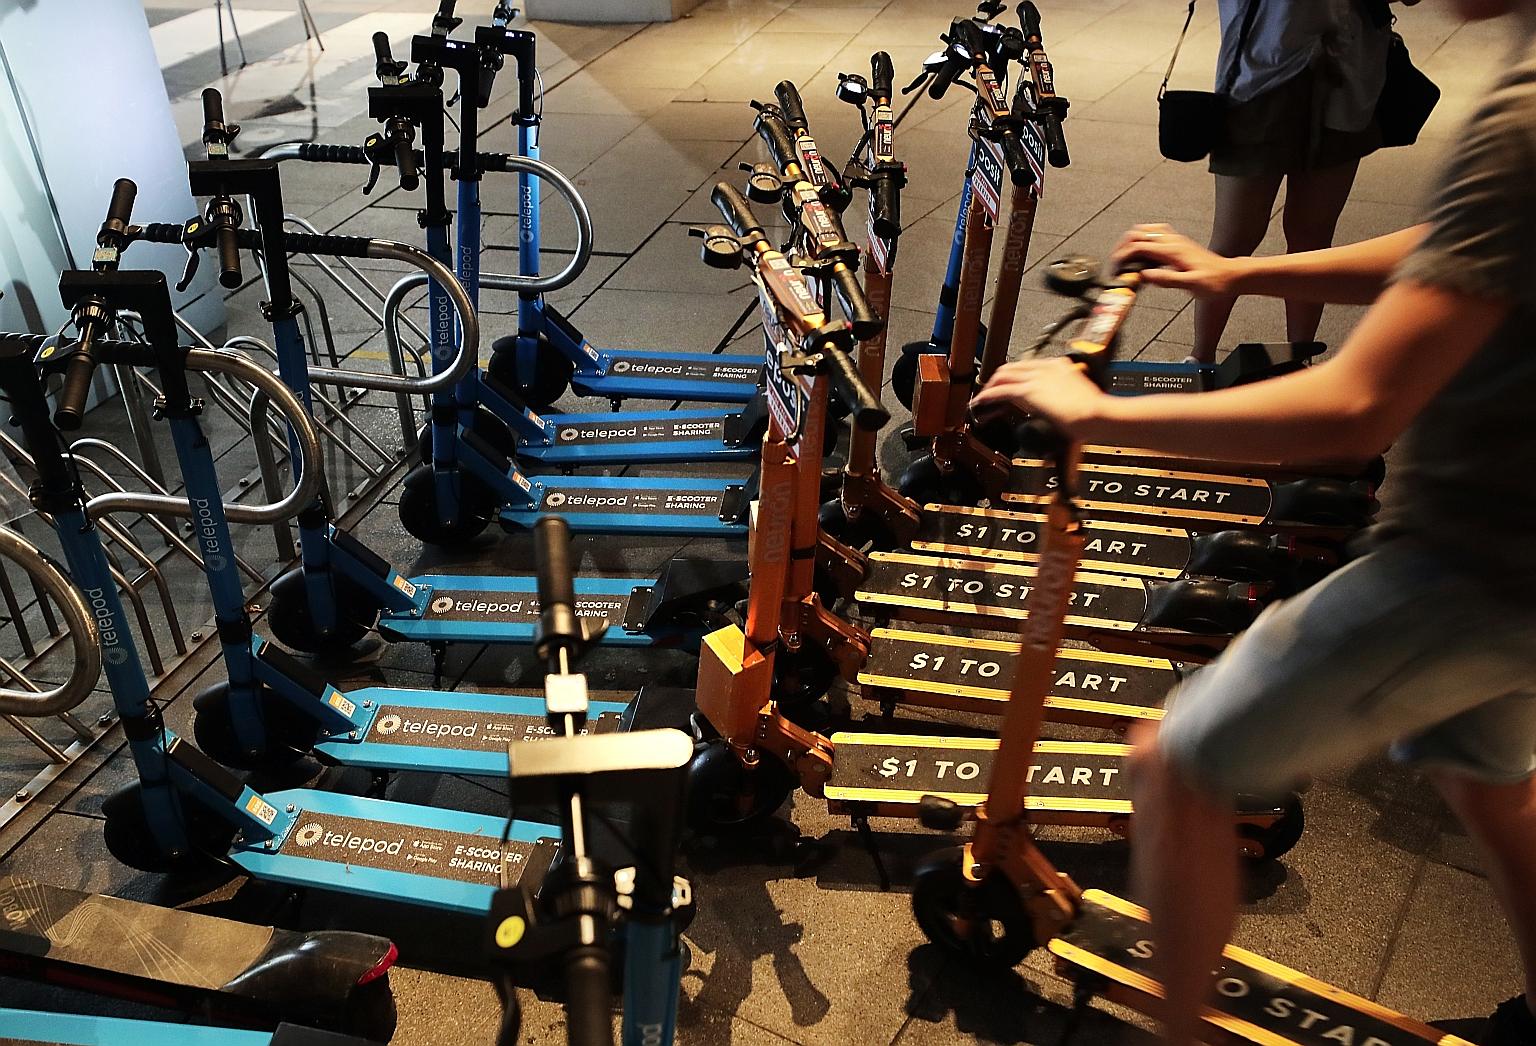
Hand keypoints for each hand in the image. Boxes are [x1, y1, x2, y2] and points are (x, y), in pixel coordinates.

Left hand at [970, 357, 1107, 436]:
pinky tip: (982, 402)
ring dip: (992, 385)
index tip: (1012, 383)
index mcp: (1060, 365)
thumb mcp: (1081, 394)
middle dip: (1001, 377)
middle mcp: (1046, 367)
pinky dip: (988, 396)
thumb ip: (1068, 393)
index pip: (1031, 365)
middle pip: (1014, 367)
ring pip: (1004, 375)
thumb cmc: (1095, 409)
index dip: (1018, 374)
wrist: (1096, 413)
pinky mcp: (1029, 391)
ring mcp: (1037, 378)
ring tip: (984, 397)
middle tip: (992, 389)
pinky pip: (1001, 391)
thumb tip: (1061, 405)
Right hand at [1110, 224, 1243, 298]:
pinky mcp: (1177, 244)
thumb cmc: (1215, 282)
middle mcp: (1172, 242)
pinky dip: (1142, 241)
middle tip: (1115, 263)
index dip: (1122, 256)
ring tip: (1124, 259)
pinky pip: (1153, 234)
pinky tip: (1142, 256)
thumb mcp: (1191, 284)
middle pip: (1137, 233)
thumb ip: (1167, 280)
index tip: (1114, 268)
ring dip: (1130, 242)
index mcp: (1172, 251)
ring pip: (1144, 230)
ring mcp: (1175, 241)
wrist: (1230, 276)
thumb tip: (1145, 276)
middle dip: (1121, 247)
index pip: (1138, 246)